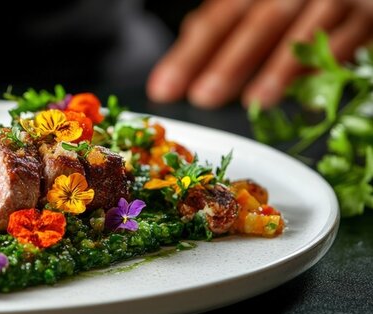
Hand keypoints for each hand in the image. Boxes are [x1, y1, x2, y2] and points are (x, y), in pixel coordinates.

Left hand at [147, 0, 372, 108]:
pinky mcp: (367, 15)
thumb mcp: (248, 10)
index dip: (188, 55)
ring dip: (281, 67)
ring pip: (306, 30)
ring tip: (256, 101)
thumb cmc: (292, 4)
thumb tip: (173, 73)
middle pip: (258, 22)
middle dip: (229, 61)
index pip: (216, 20)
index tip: (164, 89)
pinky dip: (330, 64)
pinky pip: (350, 38)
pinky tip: (311, 95)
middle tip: (204, 97)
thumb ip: (215, 33)